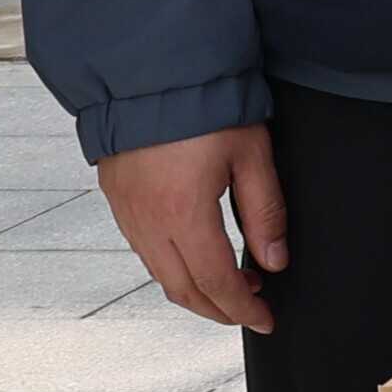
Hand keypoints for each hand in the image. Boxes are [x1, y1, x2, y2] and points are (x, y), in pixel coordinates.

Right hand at [100, 124, 288, 332]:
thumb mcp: (252, 154)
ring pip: (159, 274)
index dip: (243, 309)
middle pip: (183, 290)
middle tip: (251, 308)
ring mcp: (126, 212)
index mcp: (183, 215)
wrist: (148, 72)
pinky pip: (143, 250)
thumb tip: (275, 261)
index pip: (216, 284)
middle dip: (218, 309)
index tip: (267, 320)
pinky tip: (197, 255)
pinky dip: (172, 267)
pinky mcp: (116, 199)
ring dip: (195, 290)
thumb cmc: (204, 104)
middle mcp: (147, 222)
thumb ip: (265, 212)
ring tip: (232, 283)